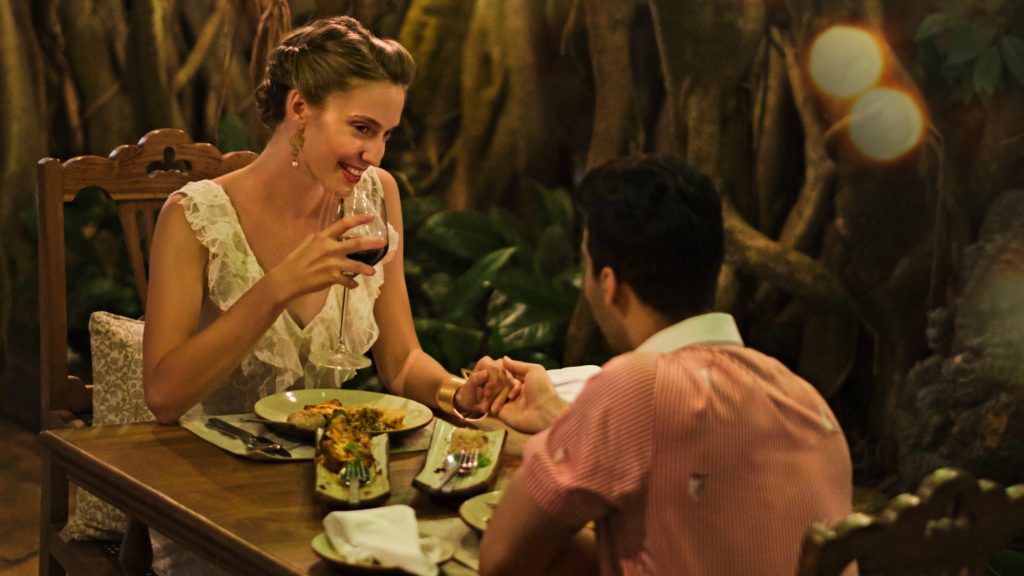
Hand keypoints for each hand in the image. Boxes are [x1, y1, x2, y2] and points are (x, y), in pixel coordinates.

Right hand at [268, 213, 386, 301]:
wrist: (288, 278)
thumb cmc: (297, 260)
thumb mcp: (308, 243)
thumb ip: (323, 238)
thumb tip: (334, 234)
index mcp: (323, 237)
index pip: (344, 224)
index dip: (359, 219)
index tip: (371, 217)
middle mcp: (329, 248)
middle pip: (356, 243)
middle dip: (372, 242)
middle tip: (383, 242)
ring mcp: (331, 264)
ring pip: (355, 265)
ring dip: (365, 268)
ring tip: (373, 271)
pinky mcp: (331, 278)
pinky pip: (347, 281)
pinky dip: (351, 283)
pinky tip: (354, 285)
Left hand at [457, 356, 519, 415]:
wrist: (475, 403)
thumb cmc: (470, 392)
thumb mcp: (469, 387)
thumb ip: (475, 379)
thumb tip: (486, 373)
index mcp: (486, 362)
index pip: (493, 369)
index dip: (491, 383)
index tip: (486, 395)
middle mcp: (498, 364)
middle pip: (502, 377)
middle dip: (495, 394)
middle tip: (486, 407)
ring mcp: (506, 372)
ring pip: (509, 383)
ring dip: (501, 398)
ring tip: (492, 410)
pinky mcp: (512, 381)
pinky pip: (517, 385)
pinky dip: (514, 392)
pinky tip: (510, 399)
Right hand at [493, 357, 567, 433]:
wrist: (543, 412)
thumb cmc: (542, 389)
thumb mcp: (534, 370)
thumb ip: (517, 365)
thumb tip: (503, 358)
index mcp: (521, 381)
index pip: (505, 372)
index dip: (498, 369)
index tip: (492, 366)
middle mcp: (513, 391)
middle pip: (496, 381)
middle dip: (493, 379)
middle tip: (490, 377)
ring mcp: (506, 402)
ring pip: (491, 392)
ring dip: (489, 389)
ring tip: (489, 388)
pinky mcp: (501, 413)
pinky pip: (489, 404)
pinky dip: (486, 400)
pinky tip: (484, 395)